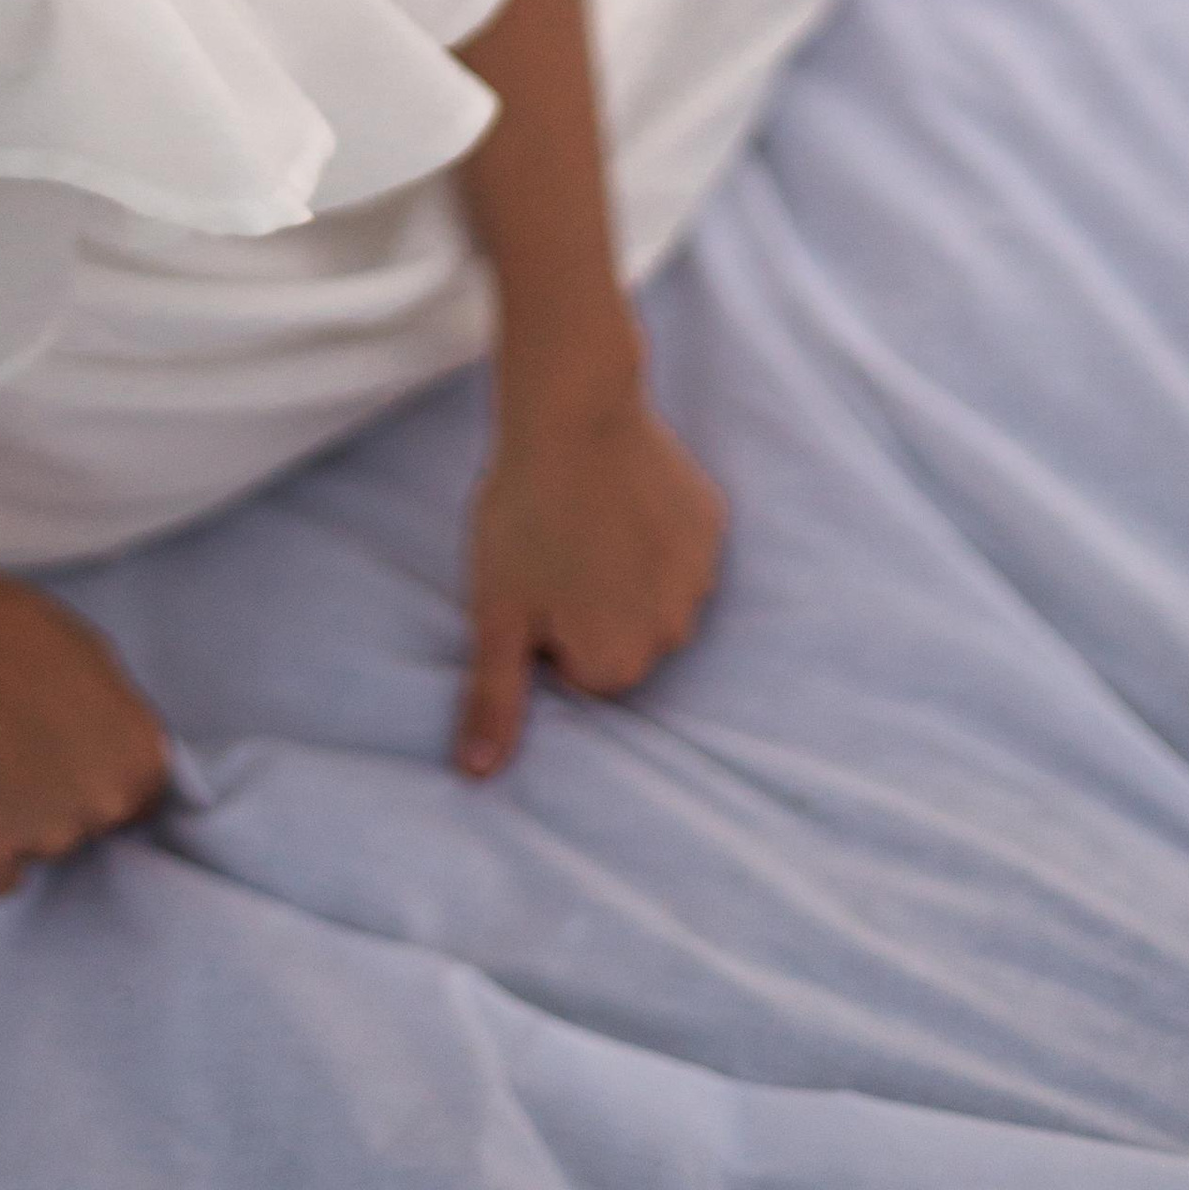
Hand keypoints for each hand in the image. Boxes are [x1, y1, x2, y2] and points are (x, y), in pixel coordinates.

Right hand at [0, 572, 172, 893]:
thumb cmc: (18, 630)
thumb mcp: (98, 662)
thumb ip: (116, 723)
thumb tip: (112, 752)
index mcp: (142, 758)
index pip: (141, 797)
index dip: (102, 776)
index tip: (73, 758)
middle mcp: (106, 806)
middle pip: (94, 827)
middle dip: (66, 800)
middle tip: (23, 753)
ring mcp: (49, 838)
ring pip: (44, 848)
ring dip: (22, 822)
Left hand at [456, 385, 725, 776]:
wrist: (572, 410)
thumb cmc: (525, 513)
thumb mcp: (495, 612)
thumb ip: (495, 699)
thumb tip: (476, 778)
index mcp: (619, 664)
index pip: (581, 671)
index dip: (549, 626)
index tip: (533, 583)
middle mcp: (674, 633)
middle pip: (626, 637)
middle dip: (594, 606)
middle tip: (557, 550)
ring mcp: (702, 576)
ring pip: (656, 593)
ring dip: (627, 569)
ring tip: (588, 518)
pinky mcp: (712, 523)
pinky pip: (682, 545)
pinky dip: (656, 529)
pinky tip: (623, 494)